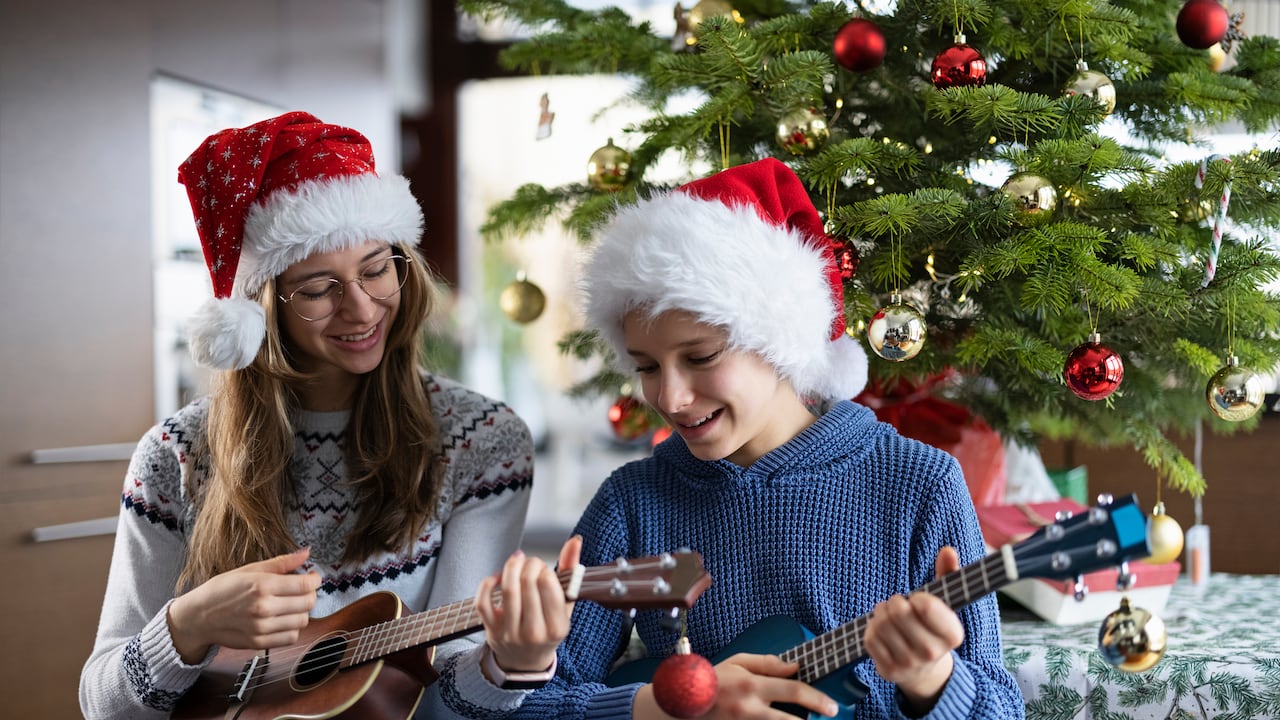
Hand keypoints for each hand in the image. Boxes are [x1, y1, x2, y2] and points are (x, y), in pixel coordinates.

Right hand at [166, 547, 321, 663]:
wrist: (198, 617)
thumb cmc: (222, 590)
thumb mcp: (250, 569)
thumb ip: (282, 562)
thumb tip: (306, 553)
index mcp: (262, 585)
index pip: (305, 585)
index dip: (315, 580)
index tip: (312, 577)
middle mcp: (264, 608)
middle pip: (308, 603)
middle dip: (310, 594)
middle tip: (301, 590)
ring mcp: (262, 628)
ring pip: (303, 621)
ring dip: (302, 611)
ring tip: (290, 604)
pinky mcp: (260, 642)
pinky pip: (292, 637)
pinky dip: (293, 628)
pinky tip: (283, 619)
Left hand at [475, 535, 582, 674]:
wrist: (526, 661)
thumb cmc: (548, 628)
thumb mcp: (565, 606)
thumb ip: (570, 572)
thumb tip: (575, 541)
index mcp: (557, 627)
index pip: (548, 585)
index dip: (544, 569)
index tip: (544, 569)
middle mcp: (534, 633)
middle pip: (527, 584)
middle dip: (529, 564)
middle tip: (530, 562)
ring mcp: (511, 633)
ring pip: (507, 590)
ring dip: (511, 567)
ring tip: (516, 561)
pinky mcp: (491, 631)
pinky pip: (483, 601)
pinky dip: (488, 583)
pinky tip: (498, 577)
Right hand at [633, 653, 838, 718]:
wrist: (678, 704)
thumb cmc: (708, 680)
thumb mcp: (737, 662)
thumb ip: (767, 663)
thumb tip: (794, 666)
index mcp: (750, 685)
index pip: (792, 690)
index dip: (816, 698)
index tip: (831, 706)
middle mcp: (748, 709)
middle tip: (828, 718)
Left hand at [863, 546, 964, 713]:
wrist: (925, 671)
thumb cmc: (933, 627)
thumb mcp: (945, 603)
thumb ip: (948, 574)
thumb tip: (948, 550)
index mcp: (952, 635)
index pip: (926, 606)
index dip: (918, 598)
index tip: (919, 600)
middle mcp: (932, 653)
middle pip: (898, 612)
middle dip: (894, 601)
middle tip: (898, 603)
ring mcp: (909, 664)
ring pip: (881, 624)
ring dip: (881, 612)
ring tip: (889, 614)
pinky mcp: (889, 671)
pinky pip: (869, 639)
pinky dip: (871, 628)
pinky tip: (881, 629)